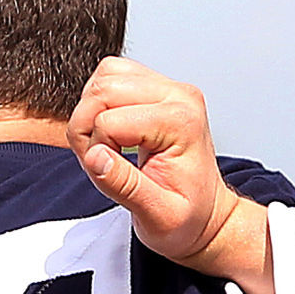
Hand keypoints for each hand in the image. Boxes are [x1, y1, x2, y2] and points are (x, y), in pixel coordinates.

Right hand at [68, 57, 273, 293]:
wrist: (207, 213)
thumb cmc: (187, 216)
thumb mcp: (158, 216)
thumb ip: (125, 186)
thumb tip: (95, 156)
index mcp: (182, 123)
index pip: (108, 121)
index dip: (97, 152)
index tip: (114, 175)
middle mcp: (179, 96)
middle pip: (103, 90)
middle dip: (87, 127)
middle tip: (104, 160)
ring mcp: (170, 87)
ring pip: (104, 77)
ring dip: (92, 113)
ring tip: (110, 146)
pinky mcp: (157, 87)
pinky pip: (112, 77)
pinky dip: (100, 103)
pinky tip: (113, 131)